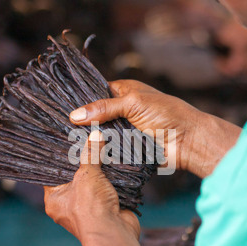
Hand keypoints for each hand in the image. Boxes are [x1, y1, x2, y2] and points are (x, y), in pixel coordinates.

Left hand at [44, 130, 139, 242]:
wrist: (114, 233)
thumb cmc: (90, 208)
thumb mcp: (87, 174)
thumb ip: (90, 153)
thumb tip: (95, 135)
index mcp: (54, 199)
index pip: (52, 174)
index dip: (60, 158)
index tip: (67, 141)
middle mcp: (68, 205)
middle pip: (75, 177)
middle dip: (84, 162)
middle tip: (88, 141)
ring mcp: (88, 208)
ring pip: (93, 183)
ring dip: (100, 171)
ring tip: (103, 148)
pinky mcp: (106, 208)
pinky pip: (107, 189)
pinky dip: (113, 180)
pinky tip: (116, 164)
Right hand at [70, 80, 240, 177]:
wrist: (187, 141)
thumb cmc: (167, 114)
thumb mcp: (133, 103)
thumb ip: (104, 108)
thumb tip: (75, 114)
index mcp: (124, 92)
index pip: (96, 93)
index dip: (81, 100)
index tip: (61, 106)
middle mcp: (122, 110)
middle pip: (95, 116)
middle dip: (82, 121)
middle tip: (58, 126)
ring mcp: (124, 130)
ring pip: (100, 134)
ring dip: (90, 138)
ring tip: (64, 140)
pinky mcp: (126, 148)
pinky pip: (108, 149)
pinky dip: (99, 151)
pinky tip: (81, 152)